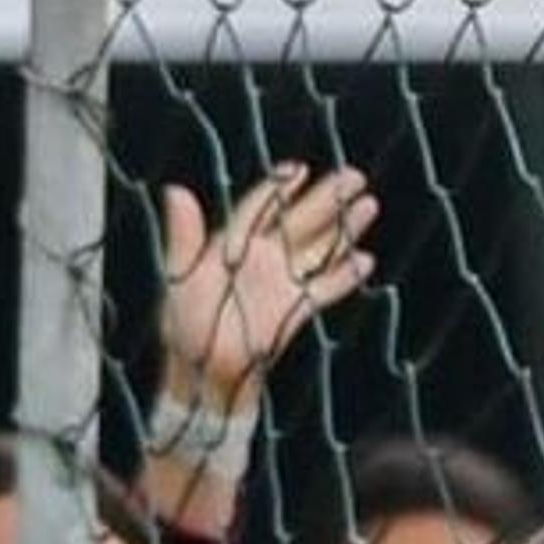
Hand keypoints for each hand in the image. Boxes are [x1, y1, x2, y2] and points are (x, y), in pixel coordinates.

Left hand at [156, 166, 377, 411]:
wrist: (206, 373)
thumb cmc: (185, 326)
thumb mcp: (179, 276)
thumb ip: (183, 235)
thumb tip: (175, 191)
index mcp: (233, 245)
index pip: (261, 209)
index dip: (280, 189)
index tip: (299, 170)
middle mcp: (262, 259)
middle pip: (300, 221)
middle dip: (327, 199)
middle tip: (355, 177)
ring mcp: (282, 283)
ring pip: (319, 248)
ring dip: (343, 229)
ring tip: (368, 206)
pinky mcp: (296, 309)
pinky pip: (325, 288)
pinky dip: (345, 276)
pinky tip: (365, 261)